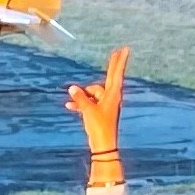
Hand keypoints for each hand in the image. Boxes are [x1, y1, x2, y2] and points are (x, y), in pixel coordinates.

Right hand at [66, 46, 128, 164]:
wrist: (102, 144)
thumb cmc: (99, 126)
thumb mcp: (88, 110)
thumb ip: (80, 98)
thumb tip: (72, 89)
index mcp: (112, 94)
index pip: (116, 73)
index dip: (119, 61)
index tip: (125, 49)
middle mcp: (110, 97)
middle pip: (108, 77)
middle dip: (111, 66)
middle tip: (116, 52)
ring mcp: (105, 104)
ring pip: (93, 93)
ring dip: (83, 95)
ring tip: (72, 100)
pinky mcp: (99, 111)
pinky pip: (89, 102)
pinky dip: (81, 103)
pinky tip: (70, 106)